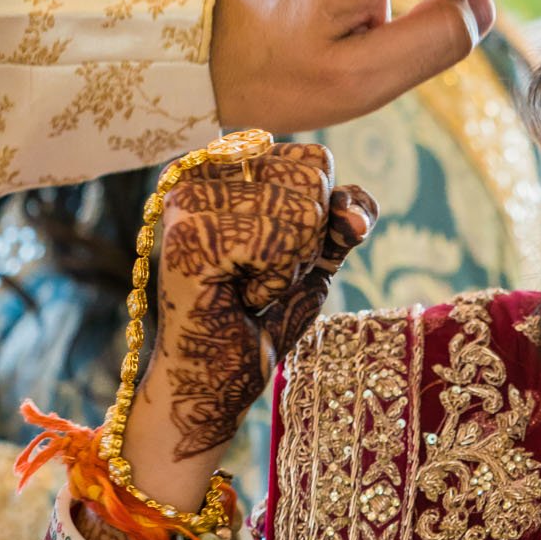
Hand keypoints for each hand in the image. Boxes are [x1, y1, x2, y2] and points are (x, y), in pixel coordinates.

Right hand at [123, 143, 374, 509]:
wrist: (216, 379)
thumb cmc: (262, 314)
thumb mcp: (318, 255)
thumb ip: (346, 217)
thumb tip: (353, 215)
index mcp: (223, 163)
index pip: (315, 160)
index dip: (319, 215)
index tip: (274, 252)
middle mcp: (197, 172)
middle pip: (311, 179)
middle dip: (306, 241)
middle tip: (259, 274)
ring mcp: (187, 202)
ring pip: (299, 210)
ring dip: (289, 265)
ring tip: (246, 287)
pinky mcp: (189, 238)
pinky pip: (277, 242)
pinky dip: (273, 282)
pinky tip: (237, 298)